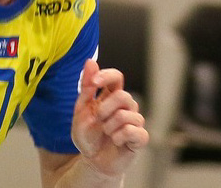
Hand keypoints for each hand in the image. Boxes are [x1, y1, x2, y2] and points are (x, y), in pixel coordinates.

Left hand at [71, 59, 148, 177]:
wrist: (92, 160)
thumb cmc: (87, 134)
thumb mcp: (81, 109)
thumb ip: (86, 87)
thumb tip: (90, 61)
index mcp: (110, 96)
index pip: (117, 76)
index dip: (107, 75)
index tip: (94, 82)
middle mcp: (125, 106)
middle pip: (123, 96)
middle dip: (105, 108)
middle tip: (98, 119)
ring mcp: (134, 121)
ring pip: (127, 114)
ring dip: (109, 126)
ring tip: (106, 133)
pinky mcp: (140, 138)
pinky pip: (134, 131)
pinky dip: (118, 137)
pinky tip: (115, 141)